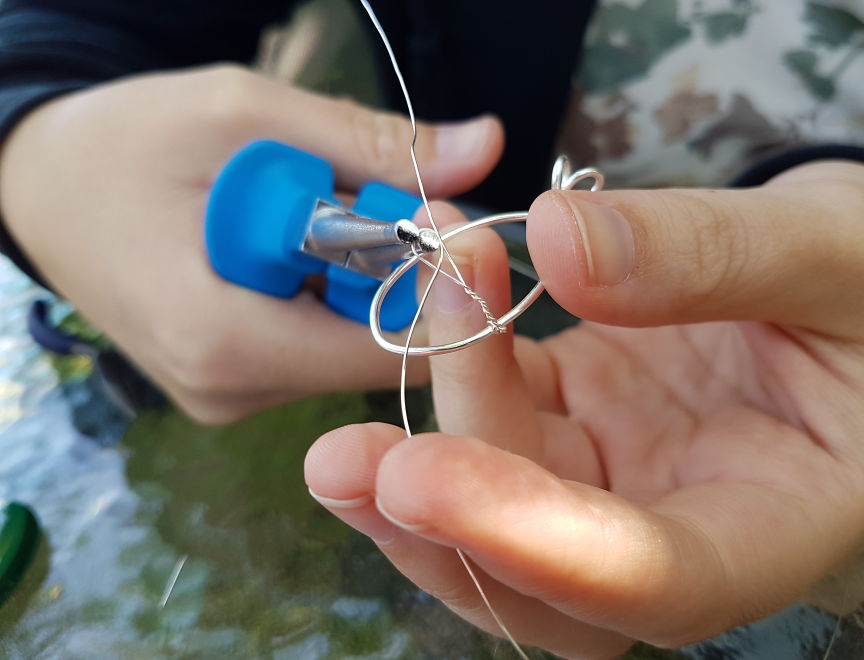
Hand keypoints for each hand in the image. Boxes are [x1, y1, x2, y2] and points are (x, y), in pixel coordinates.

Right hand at [0, 65, 502, 422]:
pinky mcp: (231, 388)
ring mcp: (229, 399)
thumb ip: (370, 142)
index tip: (442, 212)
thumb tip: (489, 147)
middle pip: (372, 348)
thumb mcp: (246, 115)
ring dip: (357, 278)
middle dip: (393, 270)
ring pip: (348, 348)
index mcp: (224, 340)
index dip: (435, 281)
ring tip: (303, 214)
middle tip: (364, 191)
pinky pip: (315, 349)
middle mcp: (230, 392)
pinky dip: (326, 295)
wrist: (42, 189)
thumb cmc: (127, 142)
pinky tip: (289, 251)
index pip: (387, 347)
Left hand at [305, 161, 863, 658]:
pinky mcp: (573, 418)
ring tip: (414, 291)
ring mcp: (616, 473)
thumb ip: (711, 254)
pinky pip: (494, 407)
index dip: (533, 548)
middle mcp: (680, 521)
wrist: (848, 273)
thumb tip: (563, 243)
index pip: (651, 580)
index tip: (421, 480)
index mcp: (775, 521)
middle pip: (540, 576)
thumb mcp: (833, 253)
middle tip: (344, 458)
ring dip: (429, 427)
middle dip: (436, 526)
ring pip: (496, 498)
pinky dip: (456, 351)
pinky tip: (445, 273)